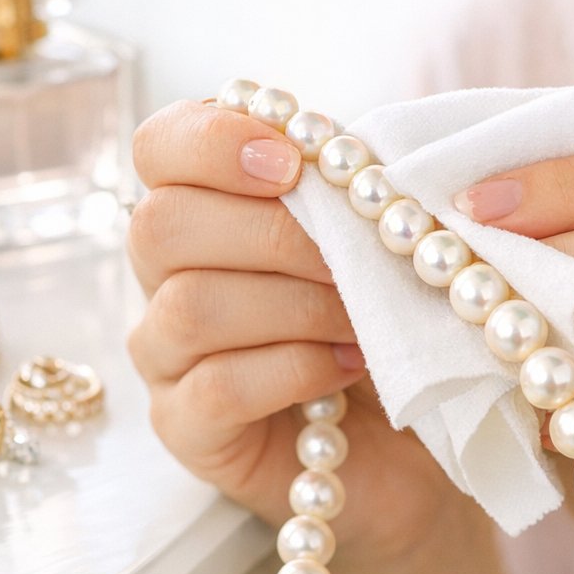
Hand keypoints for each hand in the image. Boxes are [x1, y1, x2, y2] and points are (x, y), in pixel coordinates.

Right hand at [126, 100, 471, 563]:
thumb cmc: (391, 313)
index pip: (160, 146)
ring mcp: (166, 354)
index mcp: (205, 203)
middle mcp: (166, 273)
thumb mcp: (378, 234)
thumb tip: (344, 165)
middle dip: (273, 234)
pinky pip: (216, 386)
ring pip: (189, 306)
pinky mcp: (184, 426)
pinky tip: (347, 367)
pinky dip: (295, 368)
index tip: (292, 163)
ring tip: (363, 320)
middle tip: (352, 256)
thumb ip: (349, 187)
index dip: (213, 141)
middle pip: (161, 224)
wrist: (414, 433)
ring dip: (296, 306)